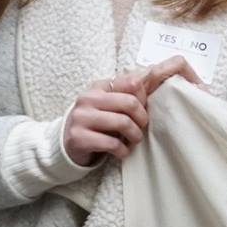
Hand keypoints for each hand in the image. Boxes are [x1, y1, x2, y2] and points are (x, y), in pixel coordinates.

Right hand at [63, 56, 200, 165]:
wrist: (68, 143)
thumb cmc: (98, 122)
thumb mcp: (110, 103)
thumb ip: (129, 93)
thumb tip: (159, 75)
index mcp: (100, 86)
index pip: (132, 82)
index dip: (145, 97)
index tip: (144, 109)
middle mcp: (88, 98)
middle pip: (130, 102)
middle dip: (142, 119)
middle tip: (140, 127)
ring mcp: (82, 117)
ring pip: (123, 123)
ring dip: (135, 136)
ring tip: (133, 140)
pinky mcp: (79, 137)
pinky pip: (112, 144)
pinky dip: (123, 150)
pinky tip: (121, 151)